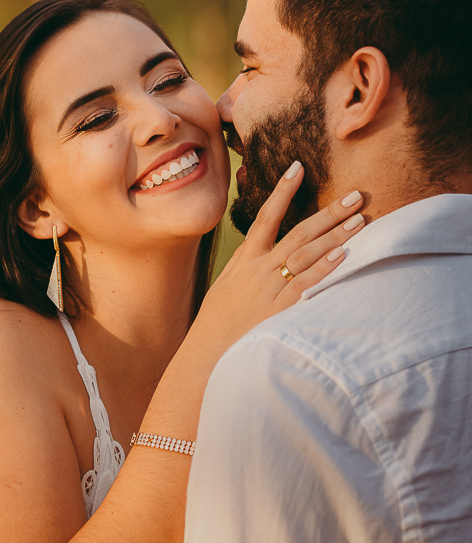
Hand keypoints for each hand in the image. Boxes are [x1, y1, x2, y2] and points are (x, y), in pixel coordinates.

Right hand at [196, 160, 364, 350]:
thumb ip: (245, 263)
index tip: (298, 167)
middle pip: (298, 233)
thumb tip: (257, 243)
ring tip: (360, 219)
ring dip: (335, 235)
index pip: (265, 217)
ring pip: (306, 254)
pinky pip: (305, 283)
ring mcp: (269, 287)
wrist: (207, 351)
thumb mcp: (226, 284)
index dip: (281, 191)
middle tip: (355, 195)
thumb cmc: (218, 320)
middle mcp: (258, 268)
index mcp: (245, 259)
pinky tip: (341, 253)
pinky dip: (323, 267)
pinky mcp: (279, 309)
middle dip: (328, 213)